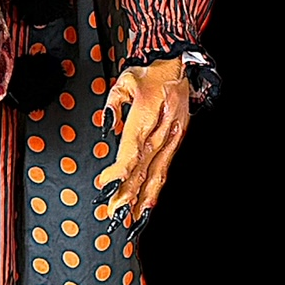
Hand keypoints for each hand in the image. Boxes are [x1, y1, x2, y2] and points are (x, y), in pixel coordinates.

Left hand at [95, 57, 189, 227]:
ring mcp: (173, 137)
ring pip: (156, 172)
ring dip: (142, 197)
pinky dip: (155, 188)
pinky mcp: (177, 140)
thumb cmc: (148, 73)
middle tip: (113, 213)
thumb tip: (105, 128)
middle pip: (143, 167)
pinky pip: (165, 169)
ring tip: (130, 219)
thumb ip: (112, 107)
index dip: (119, 171)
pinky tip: (147, 205)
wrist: (179, 65)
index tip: (104, 185)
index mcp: (148, 115)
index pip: (132, 150)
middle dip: (127, 192)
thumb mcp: (124, 82)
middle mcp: (163, 130)